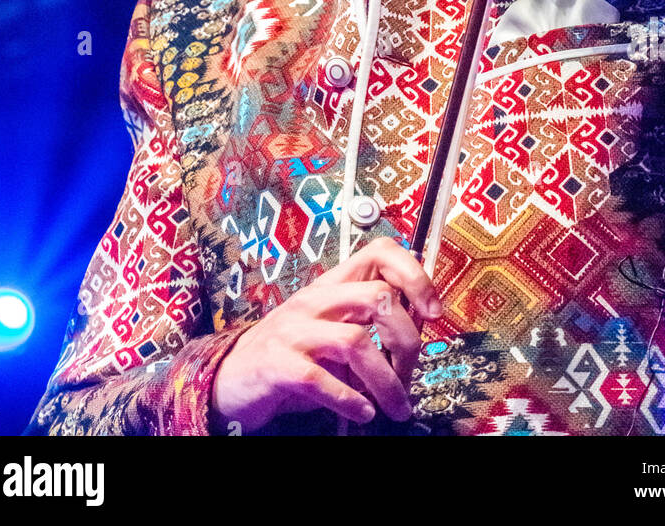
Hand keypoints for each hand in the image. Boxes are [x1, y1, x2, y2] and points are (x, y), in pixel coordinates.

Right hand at [210, 235, 440, 432]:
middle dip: (407, 341)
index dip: (414, 275)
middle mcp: (314, 300)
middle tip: (410, 374)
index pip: (380, 253)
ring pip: (356, 342)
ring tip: (396, 406)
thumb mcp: (331, 330)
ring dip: (386, 382)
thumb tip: (420, 324)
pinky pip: (321, 379)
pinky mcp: (277, 365)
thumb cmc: (291, 355)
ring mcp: (293, 330)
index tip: (433, 311)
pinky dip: (350, 399)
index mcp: (331, 286)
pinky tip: (363, 412)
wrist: (231, 379)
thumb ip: (367, 323)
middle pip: (378, 298)